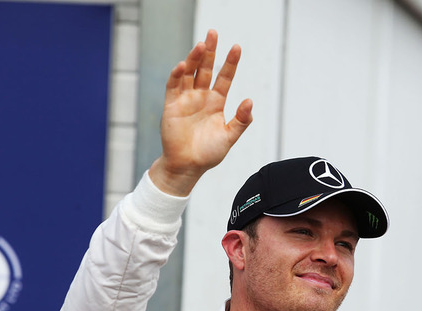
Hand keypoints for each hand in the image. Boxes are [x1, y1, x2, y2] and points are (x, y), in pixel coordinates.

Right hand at [149, 30, 253, 196]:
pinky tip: (183, 65)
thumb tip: (250, 101)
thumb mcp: (230, 136)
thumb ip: (241, 120)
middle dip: (209, 51)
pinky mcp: (172, 105)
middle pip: (205, 69)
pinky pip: (174, 86)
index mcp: (216, 103)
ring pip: (190, 73)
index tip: (237, 47)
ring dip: (194, 58)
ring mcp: (186, 99)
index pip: (224, 77)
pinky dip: (177, 75)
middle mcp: (201, 97)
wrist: (188, 166)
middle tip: (213, 33)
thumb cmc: (209, 153)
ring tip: (201, 45)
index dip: (230, 63)